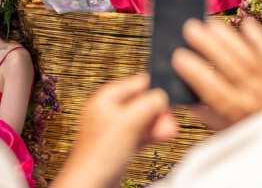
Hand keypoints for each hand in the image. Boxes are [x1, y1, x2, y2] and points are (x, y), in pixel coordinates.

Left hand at [52, 74, 176, 187]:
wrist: (90, 184)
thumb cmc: (99, 154)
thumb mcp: (128, 123)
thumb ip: (147, 104)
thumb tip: (161, 94)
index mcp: (106, 98)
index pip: (136, 83)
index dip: (155, 89)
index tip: (170, 98)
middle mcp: (108, 110)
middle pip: (141, 102)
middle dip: (158, 111)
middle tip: (171, 121)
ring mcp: (114, 128)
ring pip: (142, 119)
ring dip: (157, 123)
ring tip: (170, 131)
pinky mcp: (119, 144)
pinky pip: (139, 134)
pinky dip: (152, 134)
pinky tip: (164, 136)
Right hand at [171, 18, 261, 160]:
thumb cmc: (259, 136)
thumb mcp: (229, 133)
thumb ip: (208, 115)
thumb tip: (187, 97)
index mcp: (238, 113)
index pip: (213, 90)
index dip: (195, 71)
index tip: (178, 56)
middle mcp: (255, 95)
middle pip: (230, 65)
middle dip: (208, 45)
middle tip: (189, 28)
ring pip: (247, 55)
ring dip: (228, 36)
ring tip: (209, 22)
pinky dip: (259, 36)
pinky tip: (246, 23)